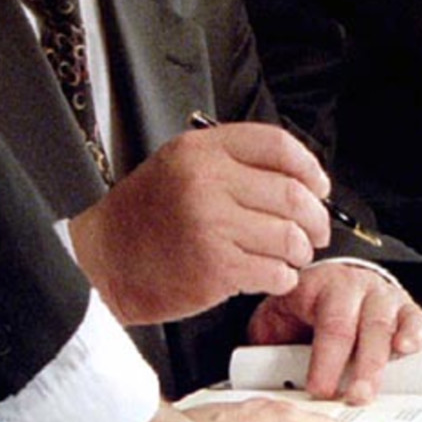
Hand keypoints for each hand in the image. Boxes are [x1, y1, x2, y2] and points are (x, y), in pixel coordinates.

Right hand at [69, 122, 330, 325]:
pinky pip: (273, 271)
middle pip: (291, 194)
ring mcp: (212, 225)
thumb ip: (232, 163)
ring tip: (293, 256)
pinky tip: (273, 275)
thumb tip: (298, 179)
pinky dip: (283, 276)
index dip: (308, 167)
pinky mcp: (215, 268)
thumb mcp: (179, 166)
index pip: (276, 145)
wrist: (102, 262)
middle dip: (316, 217)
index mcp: (201, 150)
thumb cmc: (143, 218)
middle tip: (317, 231)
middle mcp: (208, 182)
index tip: (319, 186)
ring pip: (288, 236)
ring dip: (301, 251)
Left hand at [245, 262, 421, 404]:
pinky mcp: (404, 307)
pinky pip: (415, 317)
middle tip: (352, 398)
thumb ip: (271, 347)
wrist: (324, 285)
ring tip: (372, 391)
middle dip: (359, 365)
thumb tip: (259, 382)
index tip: (318, 389)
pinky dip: (414, 334)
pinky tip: (409, 350)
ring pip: (386, 324)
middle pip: (361, 325)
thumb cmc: (298, 312)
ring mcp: (381, 295)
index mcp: (318, 287)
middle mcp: (354, 287)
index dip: (326, 358)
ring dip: (381, 361)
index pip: (328, 322)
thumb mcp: (276, 322)